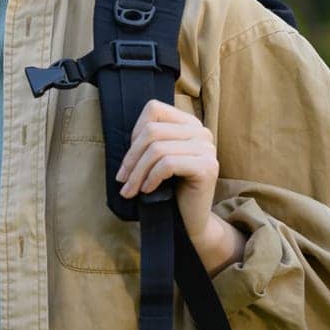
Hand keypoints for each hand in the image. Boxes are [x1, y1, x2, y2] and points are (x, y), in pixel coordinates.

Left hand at [115, 98, 219, 244]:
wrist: (192, 220)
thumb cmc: (171, 189)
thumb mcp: (158, 159)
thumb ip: (150, 141)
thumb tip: (128, 139)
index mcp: (189, 123)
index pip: (154, 109)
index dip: (135, 132)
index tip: (128, 160)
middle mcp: (201, 131)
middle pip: (152, 131)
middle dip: (132, 158)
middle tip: (122, 180)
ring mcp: (207, 148)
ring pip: (157, 149)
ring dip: (138, 173)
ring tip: (130, 190)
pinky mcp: (208, 167)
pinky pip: (168, 164)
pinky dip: (152, 178)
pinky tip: (148, 191)